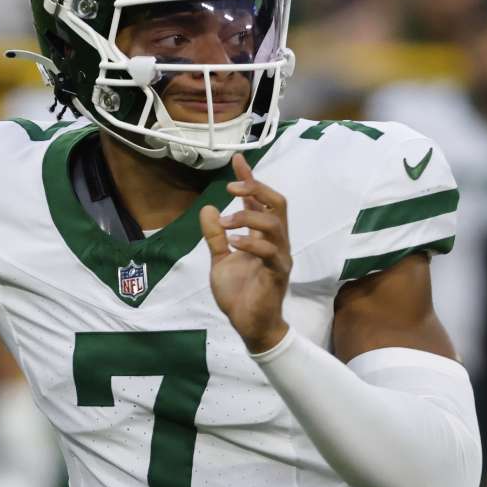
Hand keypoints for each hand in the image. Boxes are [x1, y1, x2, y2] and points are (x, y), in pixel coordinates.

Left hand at [200, 154, 291, 352]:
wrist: (250, 326)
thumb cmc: (239, 294)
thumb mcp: (220, 260)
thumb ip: (215, 236)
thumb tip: (207, 209)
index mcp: (262, 236)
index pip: (259, 201)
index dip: (250, 179)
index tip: (237, 160)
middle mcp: (275, 242)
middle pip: (277, 204)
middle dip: (257, 189)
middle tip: (231, 188)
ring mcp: (279, 257)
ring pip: (275, 224)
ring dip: (248, 217)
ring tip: (225, 223)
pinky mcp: (277, 274)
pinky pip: (270, 252)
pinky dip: (251, 243)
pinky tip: (233, 242)